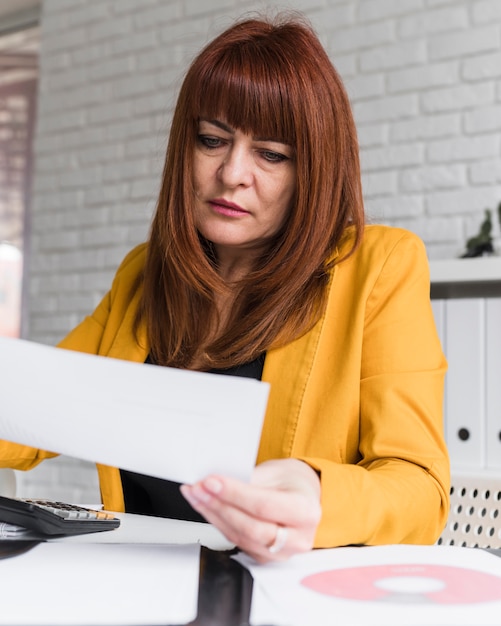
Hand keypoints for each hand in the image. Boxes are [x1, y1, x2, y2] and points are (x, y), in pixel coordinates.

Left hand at [180, 459, 320, 562]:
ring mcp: (281, 553)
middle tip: (199, 488)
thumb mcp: (275, 472)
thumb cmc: (290, 482)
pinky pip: (236, 542)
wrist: (302, 496)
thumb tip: (215, 483)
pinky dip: (218, 523)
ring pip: (240, 537)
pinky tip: (205, 507)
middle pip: (251, 527)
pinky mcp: (264, 557)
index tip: (211, 481)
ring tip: (196, 495)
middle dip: (219, 506)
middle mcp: (298, 538)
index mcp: (306, 512)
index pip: (264, 506)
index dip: (234, 494)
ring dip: (212, 515)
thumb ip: (249, 480)